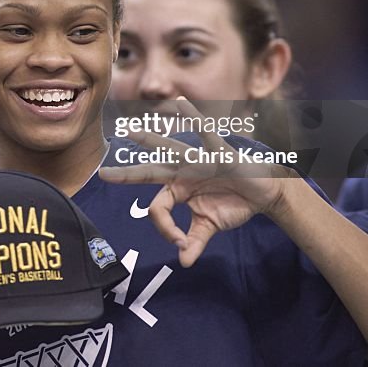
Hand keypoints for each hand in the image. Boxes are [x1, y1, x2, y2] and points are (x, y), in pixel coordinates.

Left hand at [100, 97, 292, 265]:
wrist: (264, 194)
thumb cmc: (234, 204)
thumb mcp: (210, 226)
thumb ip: (195, 242)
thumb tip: (184, 263)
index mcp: (177, 190)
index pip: (159, 209)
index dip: (166, 229)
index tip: (180, 244)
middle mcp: (182, 173)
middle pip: (150, 172)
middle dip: (127, 174)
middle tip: (103, 174)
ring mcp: (198, 162)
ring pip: (170, 150)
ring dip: (150, 141)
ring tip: (130, 131)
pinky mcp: (219, 154)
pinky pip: (205, 135)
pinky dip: (194, 120)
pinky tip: (180, 104)